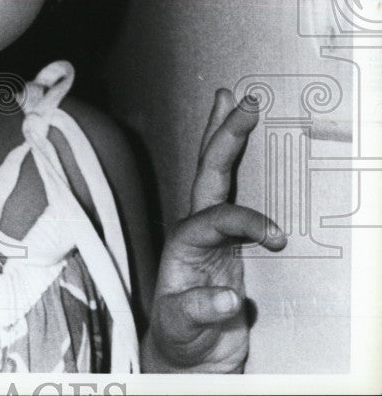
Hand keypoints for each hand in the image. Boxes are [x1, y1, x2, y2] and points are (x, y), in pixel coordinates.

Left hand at [141, 89, 286, 372]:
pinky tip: (250, 143)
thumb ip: (199, 312)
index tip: (276, 236)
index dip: (244, 221)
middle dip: (224, 137)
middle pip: (209, 174)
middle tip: (244, 101)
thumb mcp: (182, 328)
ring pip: (220, 176)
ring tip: (237, 102)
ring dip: (227, 137)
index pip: (212, 218)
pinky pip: (241, 195)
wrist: (188, 356)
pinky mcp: (232, 242)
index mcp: (182, 245)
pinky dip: (245, 166)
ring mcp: (214, 232)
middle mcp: (196, 230)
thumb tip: (227, 299)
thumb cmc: (179, 338)